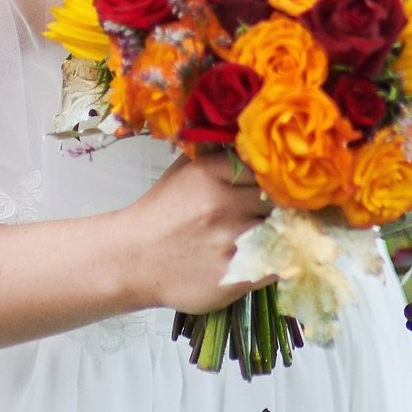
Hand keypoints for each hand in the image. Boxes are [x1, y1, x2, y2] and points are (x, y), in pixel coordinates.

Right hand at [114, 150, 270, 313]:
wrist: (132, 260)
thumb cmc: (161, 213)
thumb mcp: (183, 170)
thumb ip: (216, 151)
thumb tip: (248, 134)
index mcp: (209, 174)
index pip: (263, 168)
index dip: (267, 178)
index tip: (264, 186)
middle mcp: (221, 206)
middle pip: (274, 199)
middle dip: (271, 206)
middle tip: (260, 214)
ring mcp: (229, 244)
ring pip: (279, 232)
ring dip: (274, 234)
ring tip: (257, 236)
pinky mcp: (235, 277)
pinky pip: (275, 264)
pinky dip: (273, 261)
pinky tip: (257, 258)